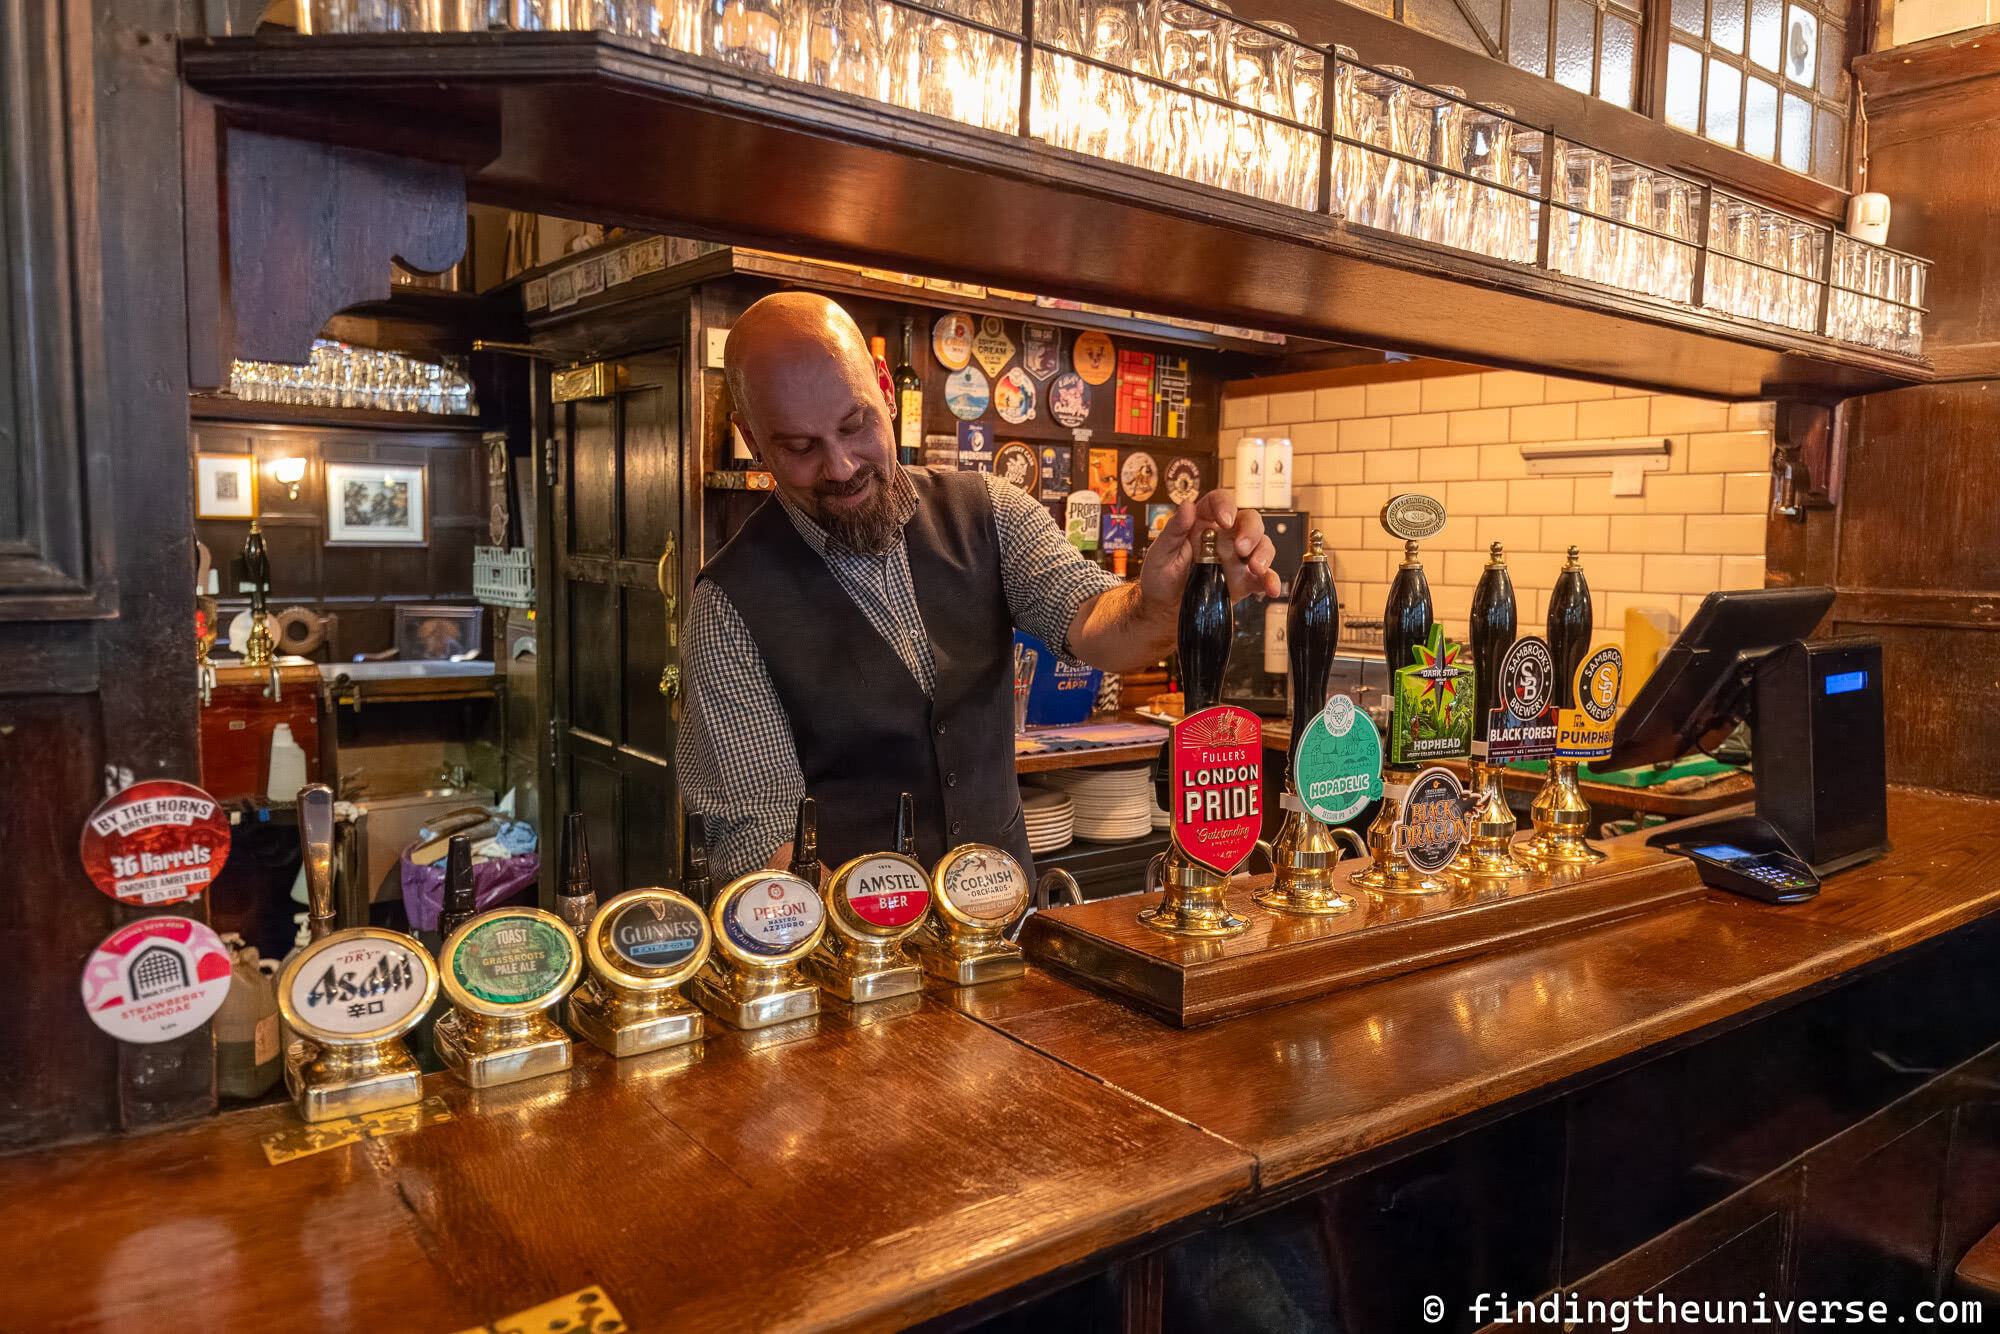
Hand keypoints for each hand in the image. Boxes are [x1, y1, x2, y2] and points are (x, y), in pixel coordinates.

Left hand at [1139, 490, 1281, 609]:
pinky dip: (1271, 581)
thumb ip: (1173, 529)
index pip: (1219, 502)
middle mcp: (1224, 536)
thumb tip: (1186, 505)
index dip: (1226, 505)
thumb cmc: (1160, 577)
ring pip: (1262, 545)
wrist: (1165, 609)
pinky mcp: (1244, 580)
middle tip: (1241, 548)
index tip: (1225, 520)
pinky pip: (1264, 576)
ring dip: (1263, 554)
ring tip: (1256, 568)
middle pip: (1249, 520)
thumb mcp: (1160, 552)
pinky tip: (1270, 588)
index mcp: (1202, 523)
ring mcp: (1237, 558)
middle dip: (1251, 532)